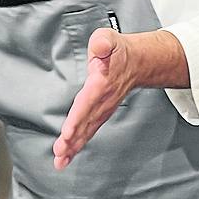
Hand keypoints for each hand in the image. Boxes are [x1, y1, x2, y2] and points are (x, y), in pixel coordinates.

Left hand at [53, 29, 136, 170]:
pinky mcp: (99, 115)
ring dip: (74, 146)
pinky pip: (88, 132)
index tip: (68, 132)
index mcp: (102, 82)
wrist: (137, 63)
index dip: (78, 117)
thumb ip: (103, 41)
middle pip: (86, 122)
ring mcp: (102, 109)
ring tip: (60, 160)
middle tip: (60, 151)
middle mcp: (103, 100)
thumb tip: (99, 46)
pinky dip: (77, 145)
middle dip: (73, 138)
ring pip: (87, 130)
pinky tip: (66, 157)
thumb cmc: (118, 51)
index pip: (88, 102)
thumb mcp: (109, 38)